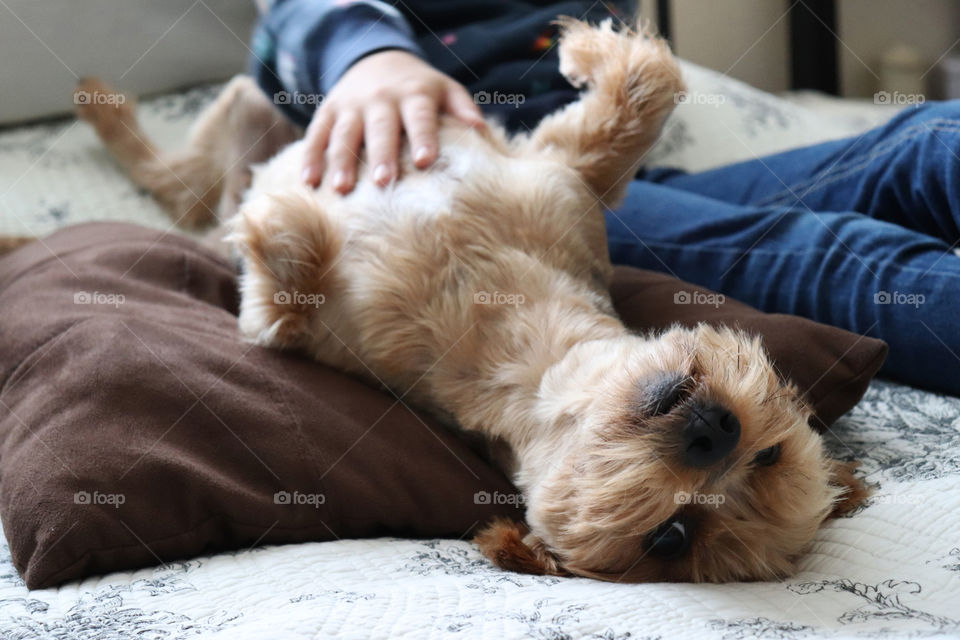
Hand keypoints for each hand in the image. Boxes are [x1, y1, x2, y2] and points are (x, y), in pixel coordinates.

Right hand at [302, 50, 485, 192]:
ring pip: (344, 133)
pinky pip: (317, 134)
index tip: (425, 162)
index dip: (422, 137)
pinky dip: (311, 157)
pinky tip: (309, 182)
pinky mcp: (328, 111)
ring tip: (341, 188)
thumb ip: (462, 108)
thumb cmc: (419, 87)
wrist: (376, 58)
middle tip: (383, 182)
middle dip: (380, 154)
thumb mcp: (444, 88)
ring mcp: (350, 104)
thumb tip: (482, 131)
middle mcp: (380, 98)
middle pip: (380, 127)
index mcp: (413, 93)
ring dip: (340, 161)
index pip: (419, 116)